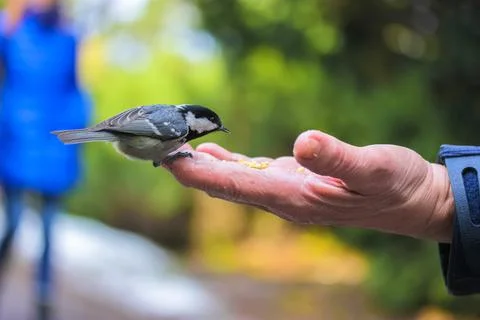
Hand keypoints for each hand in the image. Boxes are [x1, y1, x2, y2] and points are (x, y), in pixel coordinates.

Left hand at [165, 130, 453, 241]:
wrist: (411, 202)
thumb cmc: (396, 187)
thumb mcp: (375, 168)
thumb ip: (340, 158)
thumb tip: (304, 141)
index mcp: (297, 198)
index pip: (238, 188)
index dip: (202, 176)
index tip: (171, 162)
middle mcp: (286, 199)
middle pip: (229, 186)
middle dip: (194, 171)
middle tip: (162, 150)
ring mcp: (289, 192)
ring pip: (238, 181)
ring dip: (208, 167)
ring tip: (179, 149)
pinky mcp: (296, 182)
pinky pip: (254, 174)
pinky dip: (231, 164)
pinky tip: (216, 154)